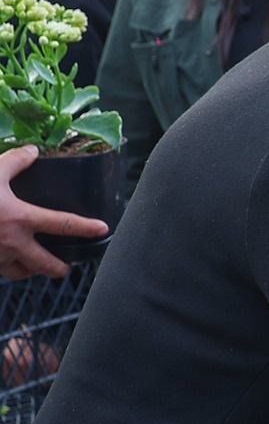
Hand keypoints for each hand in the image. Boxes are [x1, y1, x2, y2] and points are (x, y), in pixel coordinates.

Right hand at [0, 146, 107, 280]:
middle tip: (67, 266)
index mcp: (21, 218)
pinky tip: (7, 259)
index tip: (103, 230)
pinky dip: (7, 267)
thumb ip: (15, 161)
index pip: (65, 225)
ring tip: (36, 265)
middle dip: (60, 268)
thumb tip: (32, 150)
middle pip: (47, 265)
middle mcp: (12, 243)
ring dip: (32, 271)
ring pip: (21, 273)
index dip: (87, 228)